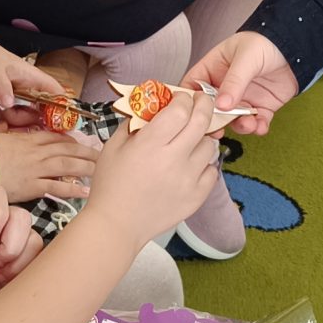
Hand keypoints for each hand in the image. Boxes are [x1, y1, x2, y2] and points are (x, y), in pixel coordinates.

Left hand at [0, 28, 58, 114]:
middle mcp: (24, 89)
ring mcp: (11, 97)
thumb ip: (3, 87)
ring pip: (15, 117)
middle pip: (35, 113)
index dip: (60, 107)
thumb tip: (10, 104)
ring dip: (1, 112)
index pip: (55, 93)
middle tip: (8, 110)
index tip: (56, 122)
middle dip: (21, 116)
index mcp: (32, 77)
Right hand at [0, 123, 97, 202]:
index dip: (70, 141)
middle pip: (67, 150)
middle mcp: (35, 152)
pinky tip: (85, 192)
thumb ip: (2, 129)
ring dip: (86, 167)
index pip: (54, 137)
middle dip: (86, 152)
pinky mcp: (32, 186)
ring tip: (100, 170)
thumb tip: (4, 125)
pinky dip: (73, 189)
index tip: (80, 143)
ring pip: (68, 166)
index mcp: (27, 139)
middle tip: (101, 155)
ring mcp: (35, 169)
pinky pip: (57, 187)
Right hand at [81, 87, 223, 243]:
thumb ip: (134, 123)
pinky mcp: (196, 197)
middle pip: (201, 121)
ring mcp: (188, 180)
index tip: (180, 97)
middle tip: (201, 101)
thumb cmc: (111, 185)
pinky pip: (212, 171)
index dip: (183, 98)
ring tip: (191, 140)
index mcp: (151, 144)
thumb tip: (153, 107)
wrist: (116, 225)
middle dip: (204, 105)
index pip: (181, 110)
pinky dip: (204, 164)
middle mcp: (174, 160)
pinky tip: (190, 165)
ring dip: (202, 137)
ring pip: (210, 145)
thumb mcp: (113, 146)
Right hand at [184, 31, 298, 135]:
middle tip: (218, 130)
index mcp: (214, 68)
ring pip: (233, 119)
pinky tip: (261, 125)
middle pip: (212, 109)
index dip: (190, 101)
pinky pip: (255, 122)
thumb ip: (234, 81)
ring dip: (239, 126)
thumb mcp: (246, 58)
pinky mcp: (261, 107)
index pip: (193, 86)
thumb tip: (221, 104)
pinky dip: (258, 127)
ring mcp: (243, 98)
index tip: (192, 114)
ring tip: (248, 124)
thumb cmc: (266, 42)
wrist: (296, 48)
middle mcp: (226, 86)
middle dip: (215, 122)